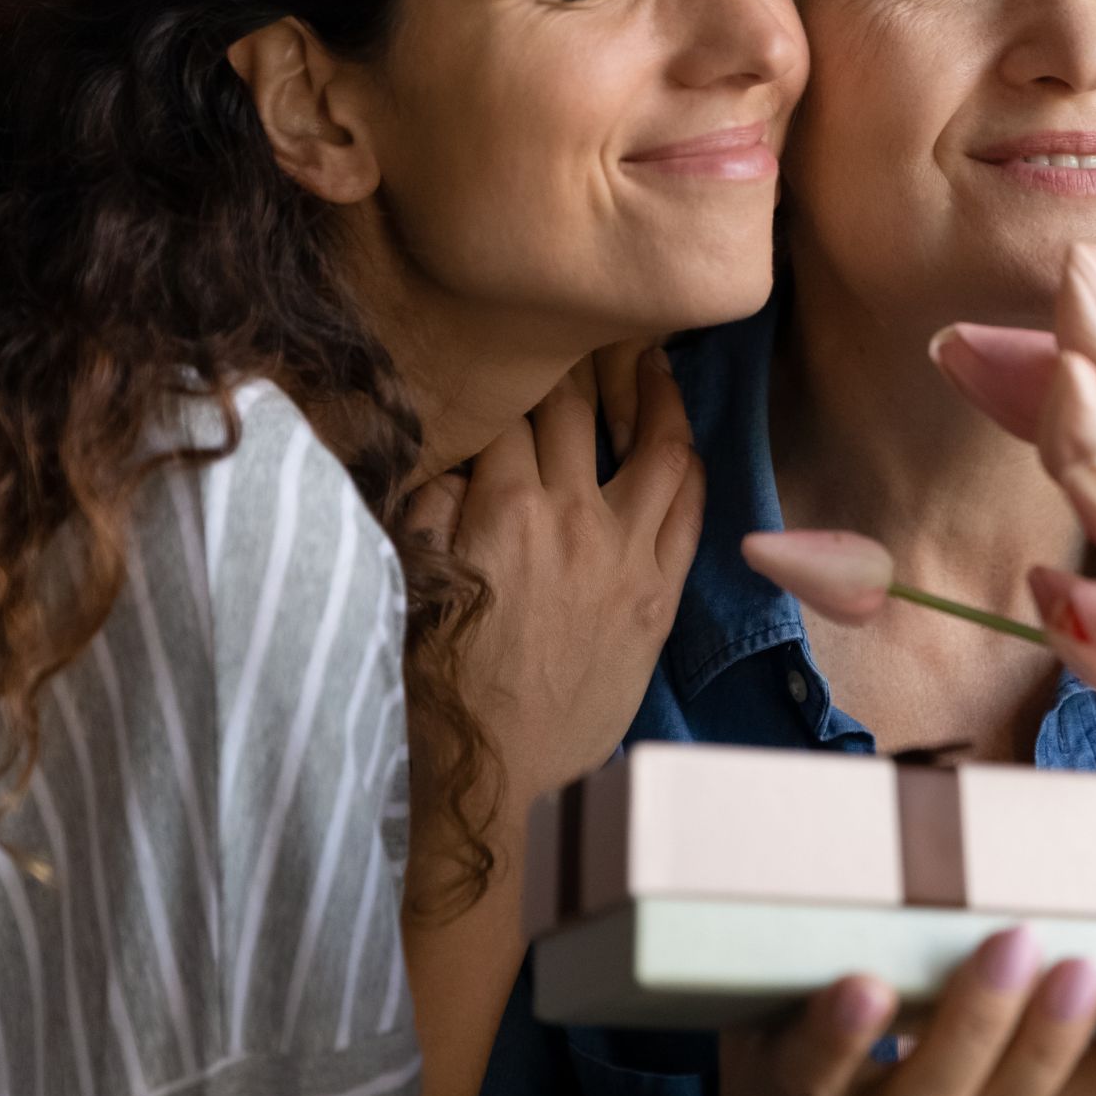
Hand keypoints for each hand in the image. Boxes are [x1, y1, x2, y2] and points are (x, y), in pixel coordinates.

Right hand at [400, 350, 703, 823]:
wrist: (492, 772)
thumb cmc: (436, 680)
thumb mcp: (404, 577)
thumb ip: (427, 501)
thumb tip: (447, 444)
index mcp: (500, 505)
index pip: (509, 408)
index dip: (508, 370)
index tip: (512, 340)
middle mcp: (572, 514)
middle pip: (579, 408)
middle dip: (578, 357)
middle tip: (584, 324)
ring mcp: (626, 552)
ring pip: (658, 445)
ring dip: (653, 394)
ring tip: (650, 360)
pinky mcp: (660, 593)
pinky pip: (691, 507)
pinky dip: (689, 464)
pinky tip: (682, 442)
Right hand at [719, 928, 1095, 1095]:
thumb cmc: (811, 1006)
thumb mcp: (784, 977)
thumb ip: (828, 910)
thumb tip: (885, 793)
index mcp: (799, 1080)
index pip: (807, 1070)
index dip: (834, 1039)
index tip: (863, 987)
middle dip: (973, 1025)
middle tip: (1012, 940)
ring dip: (1050, 1046)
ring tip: (1085, 971)